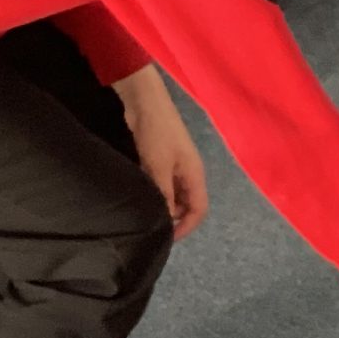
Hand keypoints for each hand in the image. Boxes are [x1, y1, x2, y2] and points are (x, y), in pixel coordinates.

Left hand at [117, 68, 209, 241]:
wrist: (143, 100)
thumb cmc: (156, 133)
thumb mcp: (158, 167)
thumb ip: (164, 195)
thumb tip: (166, 221)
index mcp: (195, 175)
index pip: (199, 210)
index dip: (187, 227)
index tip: (166, 237)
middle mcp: (187, 173)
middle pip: (187, 204)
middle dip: (173, 218)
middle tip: (151, 226)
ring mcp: (174, 165)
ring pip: (172, 195)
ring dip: (162, 205)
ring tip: (143, 213)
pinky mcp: (159, 159)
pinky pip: (161, 184)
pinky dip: (154, 192)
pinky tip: (139, 195)